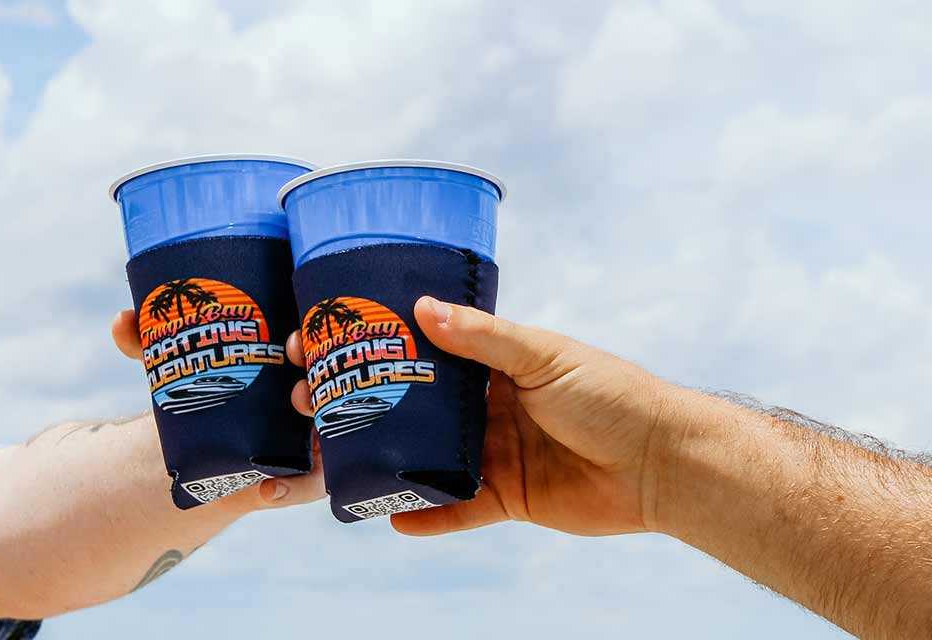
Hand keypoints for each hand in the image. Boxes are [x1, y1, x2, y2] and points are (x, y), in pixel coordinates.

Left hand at [111, 309, 325, 509]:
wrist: (207, 448)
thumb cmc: (207, 391)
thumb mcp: (181, 365)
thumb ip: (152, 345)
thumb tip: (120, 321)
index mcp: (292, 355)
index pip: (317, 340)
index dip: (313, 340)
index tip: (290, 345)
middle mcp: (314, 388)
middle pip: (334, 380)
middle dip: (321, 379)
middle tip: (297, 384)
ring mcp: (320, 431)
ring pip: (334, 428)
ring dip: (319, 425)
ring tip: (294, 415)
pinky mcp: (311, 472)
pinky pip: (315, 482)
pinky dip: (293, 487)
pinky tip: (266, 490)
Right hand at [287, 297, 690, 535]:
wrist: (661, 463)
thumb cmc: (611, 394)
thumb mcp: (544, 355)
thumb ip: (485, 338)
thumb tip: (424, 308)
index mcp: (497, 364)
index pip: (425, 351)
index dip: (380, 347)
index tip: (330, 341)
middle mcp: (489, 407)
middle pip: (414, 405)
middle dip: (363, 402)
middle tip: (310, 399)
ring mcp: (495, 453)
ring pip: (426, 456)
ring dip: (382, 456)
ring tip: (329, 455)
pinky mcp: (506, 498)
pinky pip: (456, 509)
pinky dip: (424, 513)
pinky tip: (386, 514)